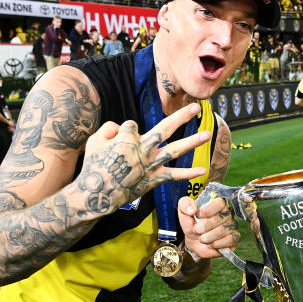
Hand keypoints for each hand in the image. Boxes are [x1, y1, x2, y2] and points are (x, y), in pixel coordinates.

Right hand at [75, 103, 209, 215]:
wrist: (98, 194)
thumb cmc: (94, 166)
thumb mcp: (94, 142)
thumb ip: (108, 129)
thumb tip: (120, 128)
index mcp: (127, 138)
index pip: (132, 125)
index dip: (124, 132)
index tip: (116, 142)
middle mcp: (143, 149)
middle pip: (166, 128)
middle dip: (182, 116)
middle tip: (197, 107)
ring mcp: (151, 165)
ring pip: (175, 150)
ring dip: (193, 142)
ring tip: (208, 134)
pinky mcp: (154, 179)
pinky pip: (174, 175)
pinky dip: (188, 174)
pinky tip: (204, 170)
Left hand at [178, 194, 240, 259]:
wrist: (194, 242)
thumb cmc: (192, 225)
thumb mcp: (183, 213)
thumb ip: (184, 205)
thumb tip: (192, 210)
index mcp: (217, 204)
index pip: (220, 203)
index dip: (208, 210)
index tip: (198, 216)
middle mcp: (228, 213)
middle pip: (221, 217)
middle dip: (205, 226)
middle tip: (197, 230)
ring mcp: (232, 225)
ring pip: (224, 229)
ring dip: (209, 237)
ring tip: (202, 239)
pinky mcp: (234, 238)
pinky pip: (230, 239)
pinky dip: (218, 243)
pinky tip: (211, 244)